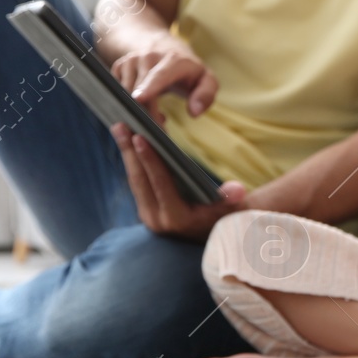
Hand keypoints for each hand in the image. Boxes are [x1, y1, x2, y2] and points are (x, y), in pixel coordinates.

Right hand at [109, 35, 217, 123]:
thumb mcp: (206, 80)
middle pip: (140, 91)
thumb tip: (194, 112)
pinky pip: (117, 93)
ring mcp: (131, 60)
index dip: (150, 87)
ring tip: (156, 114)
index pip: (160, 75)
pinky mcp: (119, 67)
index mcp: (173, 60)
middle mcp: (149, 56)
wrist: (164, 48)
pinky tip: (143, 103)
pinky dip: (128, 104)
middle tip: (161, 128)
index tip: (140, 98)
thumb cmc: (187, 70)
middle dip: (148, 115)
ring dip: (139, 111)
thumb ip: (205, 95)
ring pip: (126, 94)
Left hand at [110, 123, 247, 241]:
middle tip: (120, 124)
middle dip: (129, 151)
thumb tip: (238, 190)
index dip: (150, 160)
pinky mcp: (147, 210)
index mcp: (177, 219)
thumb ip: (232, 198)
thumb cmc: (227, 215)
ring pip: (135, 180)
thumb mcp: (233, 207)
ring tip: (120, 127)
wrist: (217, 233)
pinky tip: (129, 141)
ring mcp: (150, 216)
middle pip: (140, 180)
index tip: (139, 137)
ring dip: (127, 153)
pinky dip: (134, 161)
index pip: (160, 184)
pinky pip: (137, 183)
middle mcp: (158, 220)